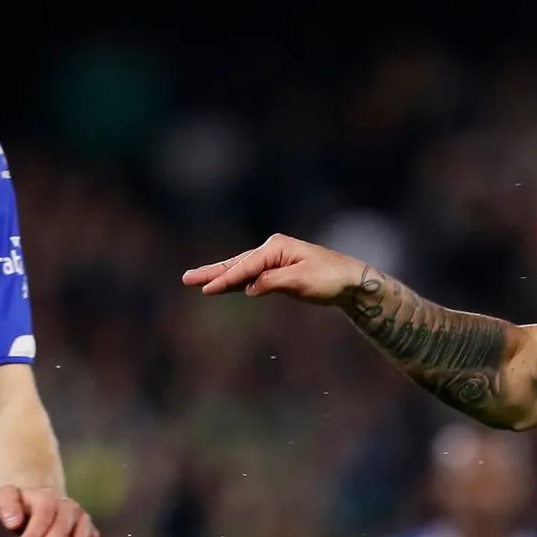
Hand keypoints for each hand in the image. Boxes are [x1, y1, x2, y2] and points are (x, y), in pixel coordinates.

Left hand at [0, 485, 101, 536]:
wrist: (38, 501)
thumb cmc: (21, 504)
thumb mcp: (7, 497)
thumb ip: (7, 505)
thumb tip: (12, 523)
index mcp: (47, 495)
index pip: (44, 512)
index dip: (33, 533)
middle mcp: (68, 505)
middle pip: (62, 525)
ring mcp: (80, 518)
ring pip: (82, 534)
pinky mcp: (89, 531)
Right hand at [182, 234, 369, 305]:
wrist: (350, 280)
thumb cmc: (329, 278)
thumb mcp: (301, 281)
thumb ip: (272, 282)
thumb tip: (249, 288)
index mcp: (276, 247)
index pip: (246, 266)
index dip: (225, 279)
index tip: (207, 289)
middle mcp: (272, 249)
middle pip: (236, 264)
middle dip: (212, 272)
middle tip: (186, 279)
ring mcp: (273, 259)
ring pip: (241, 270)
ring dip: (219, 276)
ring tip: (195, 280)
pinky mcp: (276, 271)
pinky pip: (250, 277)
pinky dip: (235, 282)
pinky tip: (221, 286)